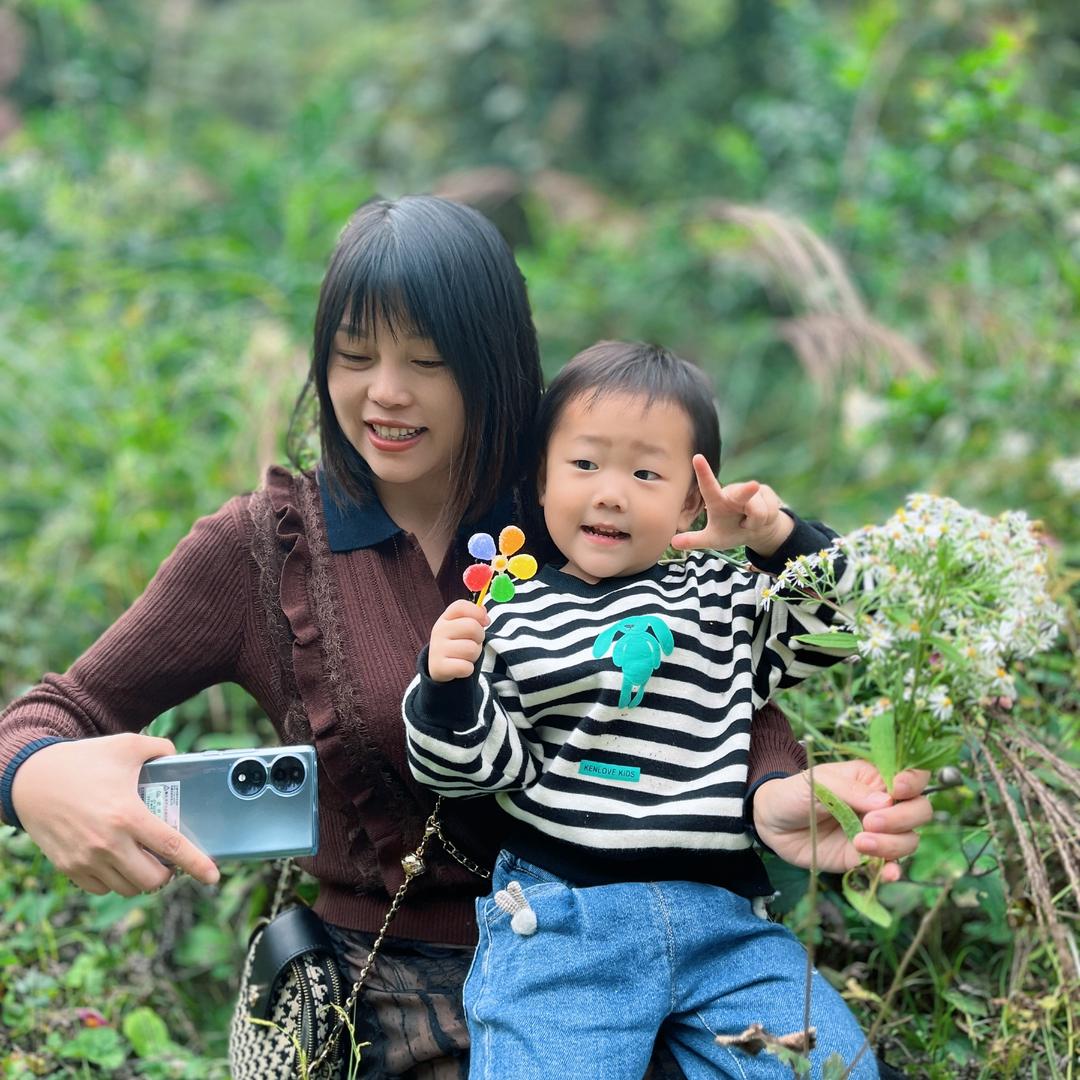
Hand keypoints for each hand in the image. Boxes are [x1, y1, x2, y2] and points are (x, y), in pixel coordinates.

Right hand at [11, 733, 219, 896]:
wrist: (30, 779)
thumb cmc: (82, 761)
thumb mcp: (127, 745)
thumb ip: (160, 749)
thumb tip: (180, 757)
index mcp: (127, 815)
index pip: (172, 847)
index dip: (197, 864)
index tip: (214, 877)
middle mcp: (107, 843)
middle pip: (152, 879)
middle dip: (168, 873)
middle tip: (169, 859)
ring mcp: (85, 859)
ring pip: (127, 888)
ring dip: (142, 878)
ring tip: (145, 859)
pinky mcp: (68, 868)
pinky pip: (101, 888)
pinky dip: (115, 881)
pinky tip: (119, 861)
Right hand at [428, 599, 488, 681]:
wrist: (440, 667)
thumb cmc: (457, 643)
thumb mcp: (463, 627)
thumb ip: (474, 617)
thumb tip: (483, 610)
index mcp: (445, 618)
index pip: (460, 606)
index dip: (477, 612)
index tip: (485, 621)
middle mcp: (439, 631)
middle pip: (472, 626)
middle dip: (480, 636)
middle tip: (474, 642)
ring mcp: (437, 649)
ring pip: (472, 649)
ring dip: (475, 655)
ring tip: (466, 655)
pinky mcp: (439, 667)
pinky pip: (466, 667)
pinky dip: (468, 669)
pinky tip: (462, 667)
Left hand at [671, 455, 792, 555]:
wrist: (756, 532)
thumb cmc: (731, 532)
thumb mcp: (713, 540)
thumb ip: (695, 540)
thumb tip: (673, 543)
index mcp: (718, 501)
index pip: (708, 487)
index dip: (703, 473)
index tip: (697, 458)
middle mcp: (733, 493)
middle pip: (741, 493)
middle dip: (748, 490)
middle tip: (752, 486)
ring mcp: (751, 491)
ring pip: (758, 512)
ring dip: (755, 524)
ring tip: (749, 523)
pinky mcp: (767, 492)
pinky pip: (770, 512)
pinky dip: (766, 521)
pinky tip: (762, 519)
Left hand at [751, 761, 931, 881]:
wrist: (772, 822)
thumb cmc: (796, 792)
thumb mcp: (820, 783)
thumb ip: (852, 791)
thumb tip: (888, 801)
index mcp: (874, 779)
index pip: (913, 777)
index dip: (914, 783)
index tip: (897, 790)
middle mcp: (883, 806)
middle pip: (919, 811)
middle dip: (903, 818)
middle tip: (871, 821)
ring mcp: (877, 834)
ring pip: (908, 840)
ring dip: (892, 844)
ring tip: (859, 842)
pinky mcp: (865, 858)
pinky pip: (890, 867)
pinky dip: (893, 871)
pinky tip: (886, 873)